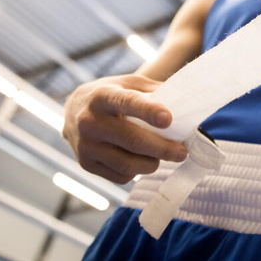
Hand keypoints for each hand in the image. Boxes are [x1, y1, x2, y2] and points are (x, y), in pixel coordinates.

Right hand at [63, 75, 187, 183]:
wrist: (74, 111)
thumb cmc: (112, 95)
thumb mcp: (129, 83)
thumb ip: (154, 91)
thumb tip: (186, 104)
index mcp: (102, 96)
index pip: (127, 102)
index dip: (148, 111)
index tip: (168, 119)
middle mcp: (89, 121)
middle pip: (131, 140)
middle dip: (162, 148)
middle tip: (182, 151)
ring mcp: (85, 145)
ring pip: (127, 164)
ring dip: (152, 164)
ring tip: (162, 157)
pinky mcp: (86, 165)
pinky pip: (120, 176)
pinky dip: (137, 172)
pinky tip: (142, 161)